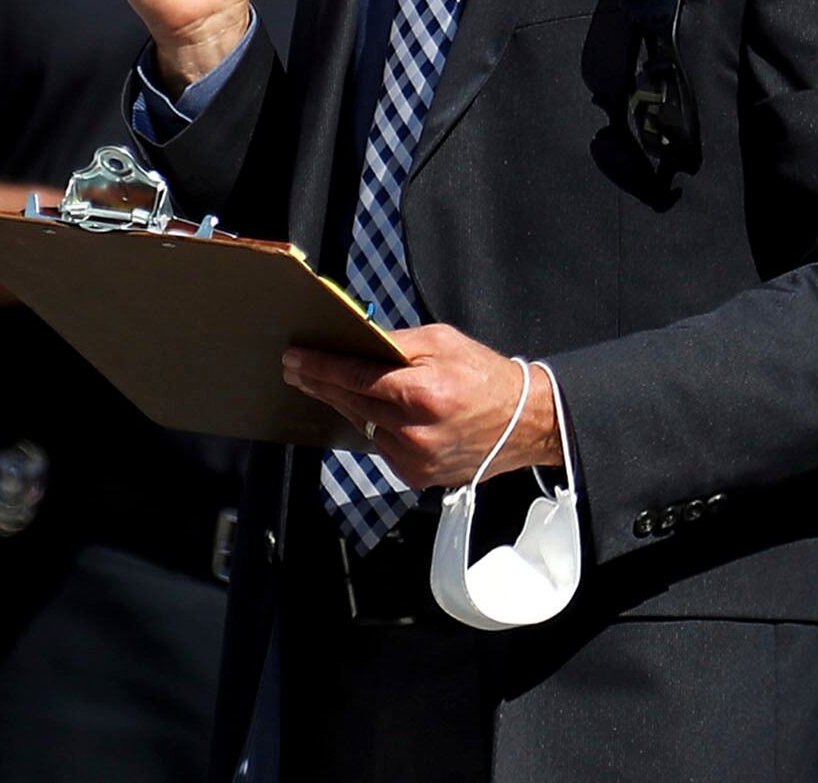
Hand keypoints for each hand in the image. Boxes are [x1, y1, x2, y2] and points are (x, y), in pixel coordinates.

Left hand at [284, 324, 559, 488]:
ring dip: (343, 405)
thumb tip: (356, 342)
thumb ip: (396, 342)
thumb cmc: (484, 374)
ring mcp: (416, 459)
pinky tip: (364, 409)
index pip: (356, 377)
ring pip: (363, 426)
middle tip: (294, 369)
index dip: (320, 366)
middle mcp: (416, 432)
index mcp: (422, 393)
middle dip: (320, 383)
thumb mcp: (442, 341)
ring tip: (322, 384)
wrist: (523, 422)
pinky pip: (381, 446)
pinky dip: (371, 426)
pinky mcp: (418, 476)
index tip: (295, 358)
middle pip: (352, 403)